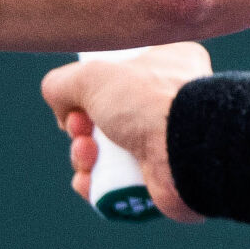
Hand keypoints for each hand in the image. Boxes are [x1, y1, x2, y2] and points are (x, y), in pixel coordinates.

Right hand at [41, 41, 212, 220]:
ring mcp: (168, 143)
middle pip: (107, 117)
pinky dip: (97, 185)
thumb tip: (62, 110)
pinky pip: (120, 183)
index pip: (121, 73)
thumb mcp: (94, 75)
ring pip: (109, 152)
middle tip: (80, 131)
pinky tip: (88, 182)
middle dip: (82, 129)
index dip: (91, 88)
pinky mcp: (162, 180)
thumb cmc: (149, 102)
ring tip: (87, 156)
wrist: (187, 151)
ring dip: (84, 157)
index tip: (78, 99)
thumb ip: (64, 83)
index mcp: (170, 64)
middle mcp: (172, 103)